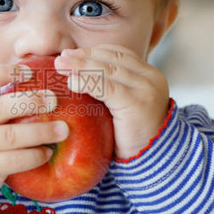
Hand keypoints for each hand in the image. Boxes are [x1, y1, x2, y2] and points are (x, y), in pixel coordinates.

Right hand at [0, 63, 69, 200]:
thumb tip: (37, 72)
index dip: (4, 73)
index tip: (29, 72)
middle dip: (29, 102)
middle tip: (54, 100)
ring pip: (9, 137)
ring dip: (40, 132)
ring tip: (63, 130)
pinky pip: (14, 161)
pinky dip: (34, 156)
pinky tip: (47, 152)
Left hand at [54, 46, 169, 159]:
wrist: (152, 161)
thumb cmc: (132, 137)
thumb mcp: (123, 106)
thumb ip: (110, 89)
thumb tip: (78, 75)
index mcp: (149, 75)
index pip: (119, 54)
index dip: (94, 52)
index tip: (72, 54)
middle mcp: (151, 78)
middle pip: (112, 59)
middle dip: (84, 56)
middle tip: (61, 57)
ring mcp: (146, 89)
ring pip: (107, 70)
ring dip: (80, 65)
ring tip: (60, 65)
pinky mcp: (137, 103)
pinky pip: (107, 87)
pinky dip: (86, 81)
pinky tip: (71, 81)